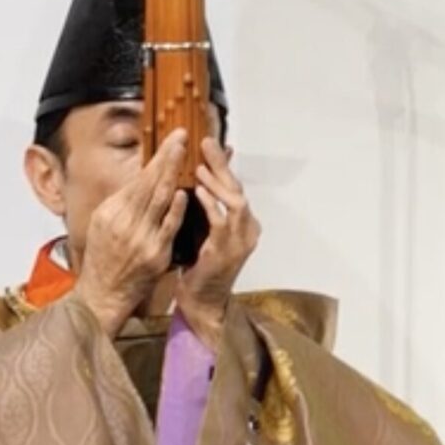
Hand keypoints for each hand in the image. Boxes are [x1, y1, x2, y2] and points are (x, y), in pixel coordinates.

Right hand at [70, 129, 189, 334]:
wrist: (103, 293)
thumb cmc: (104, 259)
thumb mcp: (102, 225)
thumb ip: (122, 203)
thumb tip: (143, 179)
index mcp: (109, 212)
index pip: (137, 179)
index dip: (156, 158)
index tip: (171, 140)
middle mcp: (123, 222)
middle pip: (149, 184)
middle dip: (167, 158)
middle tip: (182, 137)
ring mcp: (140, 238)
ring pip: (160, 200)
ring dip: (174, 175)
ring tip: (186, 155)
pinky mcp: (155, 253)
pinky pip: (169, 226)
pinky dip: (177, 208)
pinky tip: (186, 192)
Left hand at [174, 137, 260, 345]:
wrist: (202, 301)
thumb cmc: (198, 266)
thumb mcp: (202, 230)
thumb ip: (205, 206)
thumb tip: (197, 179)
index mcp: (243, 223)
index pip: (234, 185)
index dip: (222, 164)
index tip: (207, 143)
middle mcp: (247, 229)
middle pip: (237, 187)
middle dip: (222, 164)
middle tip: (206, 142)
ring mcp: (240, 240)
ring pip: (236, 201)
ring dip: (218, 181)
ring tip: (201, 164)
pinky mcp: (227, 251)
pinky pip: (221, 222)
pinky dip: (211, 204)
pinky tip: (198, 191)